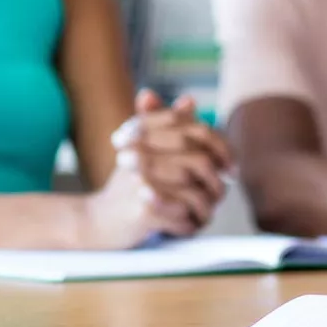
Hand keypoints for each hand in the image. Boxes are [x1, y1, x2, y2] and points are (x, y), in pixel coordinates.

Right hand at [85, 90, 232, 247]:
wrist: (95, 221)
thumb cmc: (127, 186)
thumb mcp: (144, 150)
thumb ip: (165, 125)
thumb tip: (189, 99)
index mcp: (143, 135)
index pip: (195, 130)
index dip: (220, 147)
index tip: (230, 165)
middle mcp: (141, 155)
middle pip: (200, 162)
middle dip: (216, 182)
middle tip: (220, 194)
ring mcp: (140, 184)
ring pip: (195, 193)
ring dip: (205, 208)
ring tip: (204, 213)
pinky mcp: (142, 212)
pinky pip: (183, 217)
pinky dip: (189, 225)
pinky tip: (188, 226)